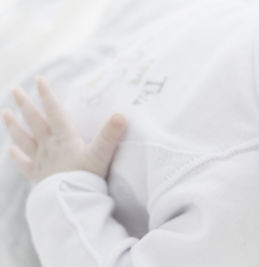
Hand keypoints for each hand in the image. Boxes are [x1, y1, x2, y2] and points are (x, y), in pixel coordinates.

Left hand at [1, 76, 126, 181]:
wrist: (70, 203)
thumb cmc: (87, 178)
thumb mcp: (102, 154)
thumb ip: (110, 135)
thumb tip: (121, 115)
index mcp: (64, 138)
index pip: (54, 111)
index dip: (47, 95)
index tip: (39, 79)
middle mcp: (50, 146)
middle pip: (35, 121)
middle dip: (25, 104)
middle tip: (15, 89)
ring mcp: (42, 161)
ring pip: (24, 139)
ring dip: (14, 125)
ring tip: (5, 112)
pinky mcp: (39, 176)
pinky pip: (25, 164)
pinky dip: (17, 156)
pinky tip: (10, 150)